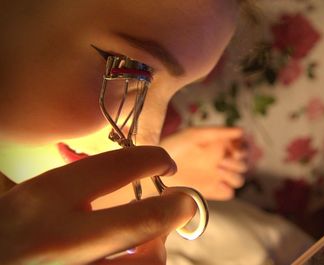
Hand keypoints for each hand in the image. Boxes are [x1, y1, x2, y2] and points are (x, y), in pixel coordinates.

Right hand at [0, 146, 195, 264]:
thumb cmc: (6, 227)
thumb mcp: (26, 194)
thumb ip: (69, 179)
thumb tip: (108, 162)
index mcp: (43, 200)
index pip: (115, 168)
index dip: (151, 159)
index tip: (164, 161)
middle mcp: (62, 241)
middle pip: (145, 221)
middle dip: (176, 207)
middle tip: (185, 201)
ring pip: (147, 264)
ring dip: (158, 248)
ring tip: (152, 238)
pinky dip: (140, 264)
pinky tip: (130, 256)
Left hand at [160, 127, 248, 199]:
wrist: (156, 167)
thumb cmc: (174, 146)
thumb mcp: (195, 134)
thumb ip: (218, 131)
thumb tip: (241, 131)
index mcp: (219, 147)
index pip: (242, 148)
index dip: (242, 149)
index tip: (234, 149)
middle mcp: (220, 163)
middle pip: (243, 166)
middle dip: (236, 163)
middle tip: (221, 160)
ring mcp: (216, 178)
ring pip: (239, 180)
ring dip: (233, 175)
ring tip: (218, 170)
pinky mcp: (211, 192)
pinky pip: (229, 193)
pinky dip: (226, 188)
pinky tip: (215, 182)